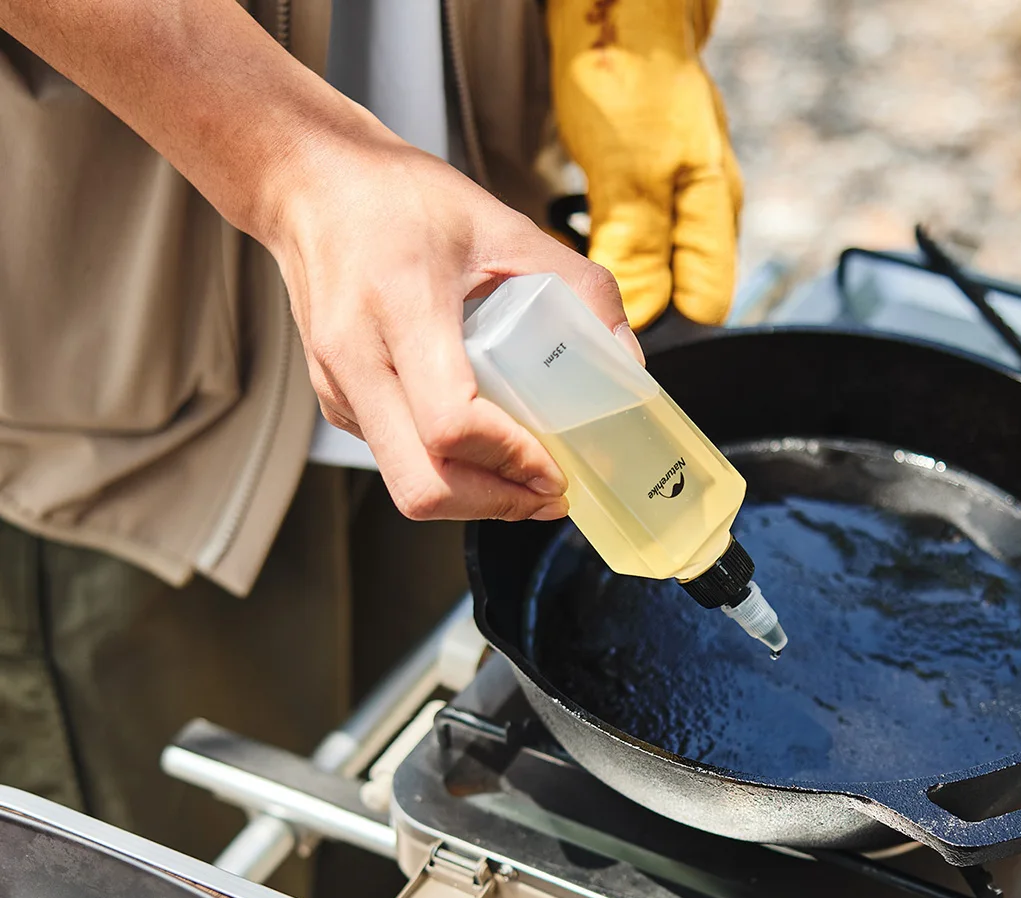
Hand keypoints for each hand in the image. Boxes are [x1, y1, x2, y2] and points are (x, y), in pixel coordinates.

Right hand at [263, 117, 641, 522]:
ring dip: (475, 497)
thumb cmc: (400, 199)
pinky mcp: (337, 403)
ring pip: (407, 485)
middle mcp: (357, 357)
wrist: (311, 188)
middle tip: (548, 493)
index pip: (450, 422)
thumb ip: (580, 287)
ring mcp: (339, 388)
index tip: (554, 464)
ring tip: (526, 477)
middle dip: (495, 504)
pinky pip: (396, 462)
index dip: (509, 458)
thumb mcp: (504, 225)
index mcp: (401, 304)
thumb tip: (626, 363)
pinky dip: (448, 471)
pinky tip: (485, 447)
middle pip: (422, 483)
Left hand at [547, 0, 742, 329]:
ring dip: (606, 281)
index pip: (703, 310)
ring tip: (568, 290)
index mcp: (711, 215)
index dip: (662, 331)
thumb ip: (637, 248)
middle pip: (672, 293)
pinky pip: (623, 236)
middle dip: (628, 311)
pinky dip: (592, 251)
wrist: (611, 6)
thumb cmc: (628, 69)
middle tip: (581, 322)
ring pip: (643, 266)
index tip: (616, 344)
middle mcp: (697, 211)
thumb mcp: (628, 171)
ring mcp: (670, 195)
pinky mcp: (639, 180)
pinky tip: (565, 250)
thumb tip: (641, 317)